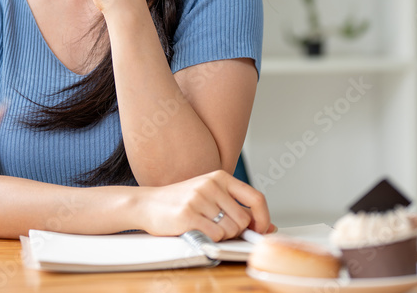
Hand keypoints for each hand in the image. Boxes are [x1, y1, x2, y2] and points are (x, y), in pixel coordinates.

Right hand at [136, 170, 272, 241]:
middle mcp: (212, 185)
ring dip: (221, 236)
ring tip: (205, 227)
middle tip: (219, 229)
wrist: (147, 203)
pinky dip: (210, 239)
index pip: (256, 197)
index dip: (263, 217)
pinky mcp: (188, 214)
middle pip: (243, 219)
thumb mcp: (211, 197)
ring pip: (230, 230)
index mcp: (221, 177)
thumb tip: (269, 226)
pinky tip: (197, 231)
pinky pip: (214, 235)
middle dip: (236, 231)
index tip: (260, 229)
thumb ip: (238, 208)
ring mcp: (199, 198)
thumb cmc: (182, 202)